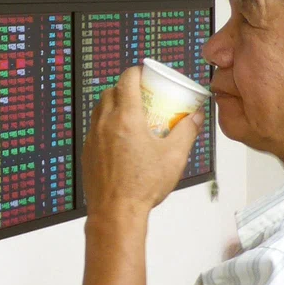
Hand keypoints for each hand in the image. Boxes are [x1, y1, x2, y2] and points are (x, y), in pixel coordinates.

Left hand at [83, 66, 203, 222]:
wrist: (116, 211)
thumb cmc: (142, 186)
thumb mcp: (174, 156)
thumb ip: (187, 132)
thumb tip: (196, 117)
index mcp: (126, 118)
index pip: (126, 80)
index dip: (136, 72)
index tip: (144, 73)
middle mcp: (105, 123)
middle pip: (110, 91)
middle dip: (125, 88)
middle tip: (141, 95)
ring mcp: (93, 137)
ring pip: (99, 109)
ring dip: (113, 105)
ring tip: (131, 116)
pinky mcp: (87, 152)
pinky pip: (94, 129)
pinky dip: (106, 125)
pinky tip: (120, 139)